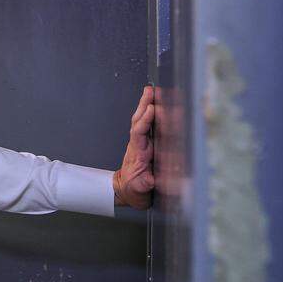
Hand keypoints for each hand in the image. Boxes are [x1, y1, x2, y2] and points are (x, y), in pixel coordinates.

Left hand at [113, 85, 155, 208]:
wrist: (127, 191)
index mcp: (138, 153)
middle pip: (139, 121)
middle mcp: (139, 145)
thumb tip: (150, 181)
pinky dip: (151, 114)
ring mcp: (142, 144)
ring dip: (146, 105)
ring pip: (143, 121)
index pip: (140, 133)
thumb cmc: (134, 190)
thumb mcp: (140, 190)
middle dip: (143, 105)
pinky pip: (149, 126)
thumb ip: (144, 184)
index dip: (145, 121)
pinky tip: (155, 104)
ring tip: (150, 91)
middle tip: (149, 90)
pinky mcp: (147, 145)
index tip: (151, 109)